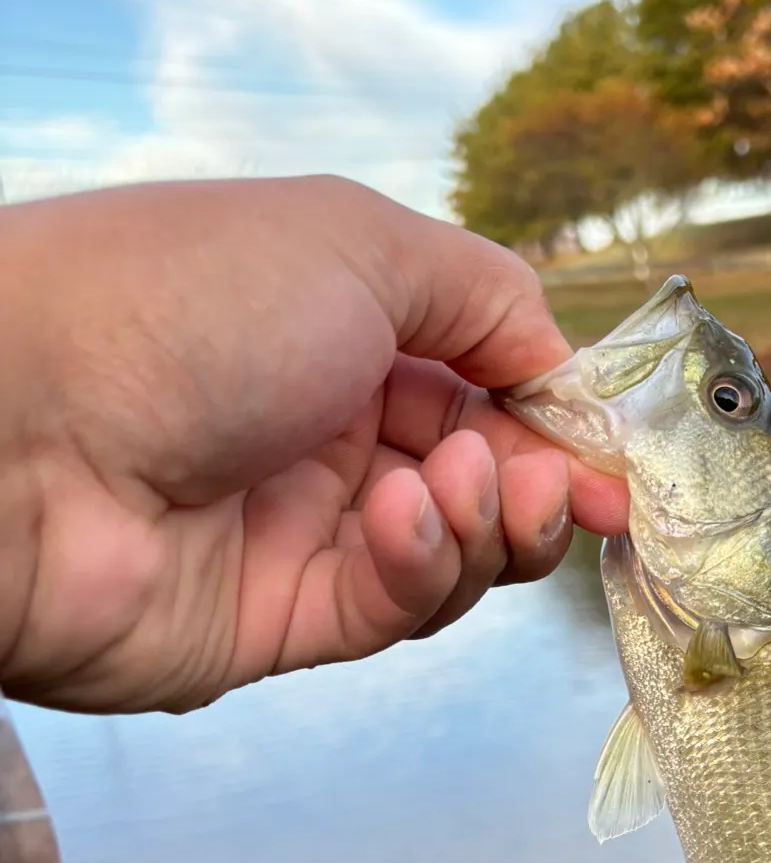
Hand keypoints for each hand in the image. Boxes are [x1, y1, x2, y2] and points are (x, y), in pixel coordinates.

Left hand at [0, 176, 627, 713]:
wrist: (14, 434)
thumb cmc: (182, 303)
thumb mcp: (359, 243)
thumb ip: (489, 295)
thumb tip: (566, 366)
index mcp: (343, 332)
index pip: (488, 386)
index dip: (561, 421)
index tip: (618, 452)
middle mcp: (329, 430)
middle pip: (487, 478)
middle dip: (542, 485)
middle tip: (565, 489)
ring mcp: (305, 528)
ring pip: (456, 552)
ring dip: (486, 522)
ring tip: (455, 485)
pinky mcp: (282, 620)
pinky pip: (392, 605)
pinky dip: (420, 565)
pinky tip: (398, 520)